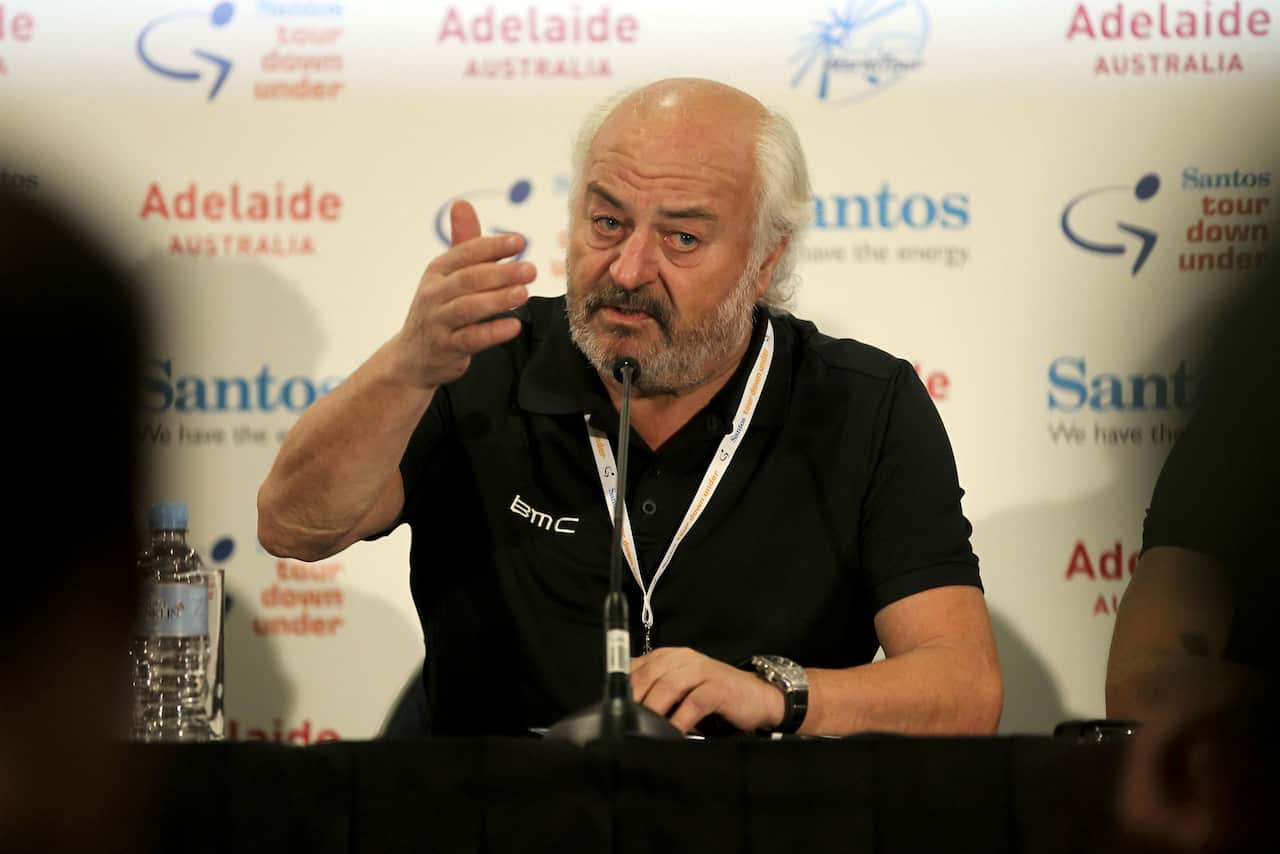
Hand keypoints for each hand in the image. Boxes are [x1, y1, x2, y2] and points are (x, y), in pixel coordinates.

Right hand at [393, 200, 534, 388]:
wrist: (413, 357)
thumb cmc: (439, 309)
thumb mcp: (446, 275)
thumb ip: (462, 243)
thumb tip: (462, 203)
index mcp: (437, 271)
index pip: (465, 253)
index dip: (491, 246)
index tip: (519, 241)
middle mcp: (433, 294)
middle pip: (469, 279)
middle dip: (501, 273)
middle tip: (531, 269)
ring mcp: (437, 322)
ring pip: (468, 308)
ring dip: (497, 300)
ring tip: (524, 293)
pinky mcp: (445, 348)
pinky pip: (470, 339)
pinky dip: (492, 332)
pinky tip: (514, 325)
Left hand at [631, 647, 784, 734]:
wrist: (758, 696)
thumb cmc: (715, 696)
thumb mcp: (682, 689)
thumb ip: (657, 692)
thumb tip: (627, 713)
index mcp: (669, 657)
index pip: (635, 667)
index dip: (621, 690)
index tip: (612, 712)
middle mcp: (683, 658)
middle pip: (648, 676)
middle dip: (634, 702)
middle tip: (625, 725)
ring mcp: (701, 671)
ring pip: (667, 686)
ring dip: (653, 711)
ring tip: (645, 730)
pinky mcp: (718, 688)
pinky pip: (693, 702)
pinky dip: (680, 720)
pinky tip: (673, 734)